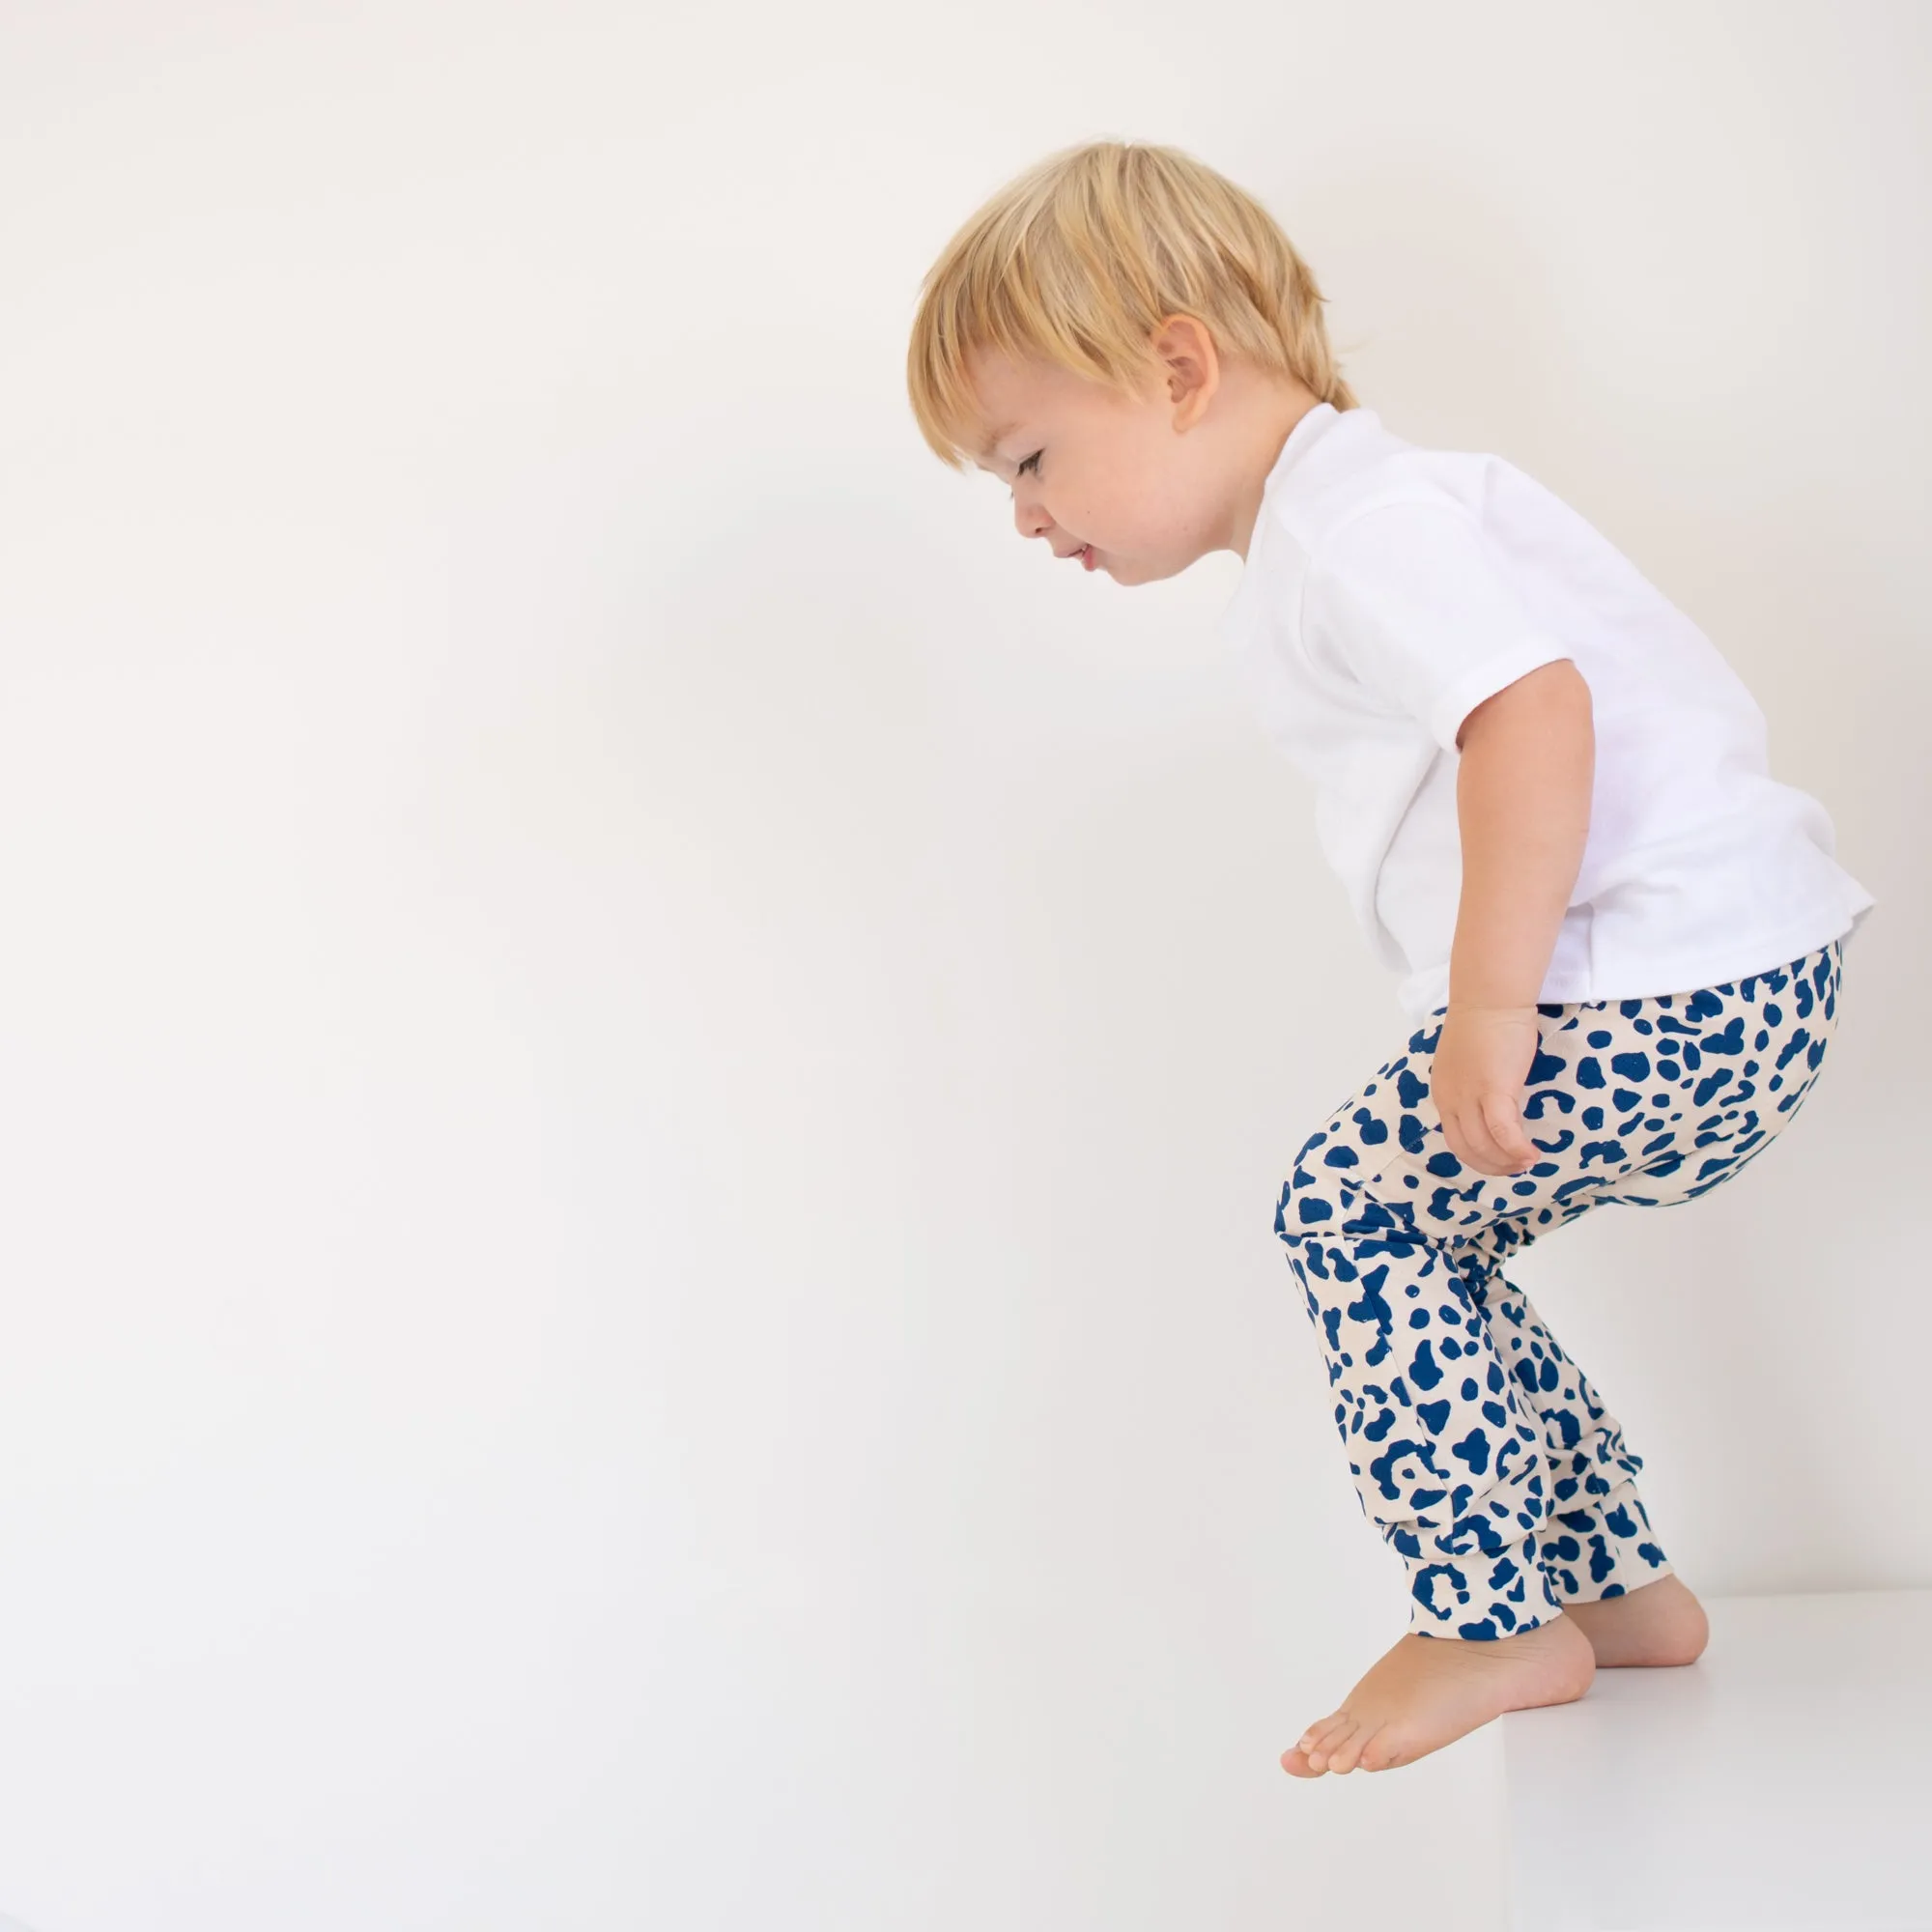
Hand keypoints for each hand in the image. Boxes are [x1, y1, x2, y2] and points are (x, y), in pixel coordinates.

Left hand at [1429, 1004, 1543, 1175]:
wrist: (1490, 999)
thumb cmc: (1485, 1023)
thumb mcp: (1468, 1062)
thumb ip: (1473, 1085)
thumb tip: (1491, 1103)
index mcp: (1443, 1092)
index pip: (1455, 1138)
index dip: (1478, 1155)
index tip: (1499, 1159)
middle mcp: (1450, 1098)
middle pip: (1466, 1148)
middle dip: (1491, 1166)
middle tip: (1516, 1168)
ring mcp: (1469, 1096)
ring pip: (1484, 1146)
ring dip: (1507, 1162)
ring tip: (1528, 1162)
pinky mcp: (1493, 1090)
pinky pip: (1504, 1133)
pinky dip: (1517, 1149)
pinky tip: (1533, 1155)